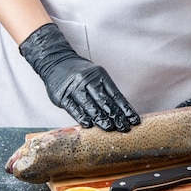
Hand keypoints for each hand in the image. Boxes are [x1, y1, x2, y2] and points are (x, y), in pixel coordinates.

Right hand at [20, 23, 140, 130]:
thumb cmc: (81, 73)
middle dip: (116, 115)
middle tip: (125, 128)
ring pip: (89, 105)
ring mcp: (74, 88)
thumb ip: (106, 92)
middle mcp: (87, 81)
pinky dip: (81, 117)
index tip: (134, 120)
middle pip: (104, 101)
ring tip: (110, 128)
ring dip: (100, 118)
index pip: (116, 95)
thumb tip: (122, 112)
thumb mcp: (96, 76)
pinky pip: (73, 108)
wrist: (56, 62)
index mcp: (99, 76)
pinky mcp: (62, 96)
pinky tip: (89, 124)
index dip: (126, 109)